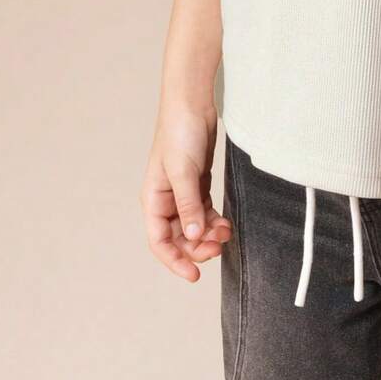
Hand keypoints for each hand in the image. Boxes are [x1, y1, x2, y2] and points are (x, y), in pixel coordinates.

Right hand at [140, 102, 232, 281]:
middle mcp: (165, 201)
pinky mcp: (198, 184)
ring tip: (227, 233)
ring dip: (209, 235)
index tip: (194, 274)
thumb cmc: (180, 133)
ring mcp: (182, 193)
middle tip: (219, 248)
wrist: (193, 104)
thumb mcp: (183, 171)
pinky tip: (226, 223)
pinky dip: (215, 221)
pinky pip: (205, 212)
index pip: (159, 242)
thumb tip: (194, 236)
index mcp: (153, 200)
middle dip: (198, 247)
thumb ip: (189, 205)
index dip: (175, 261)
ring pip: (194, 227)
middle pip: (179, 238)